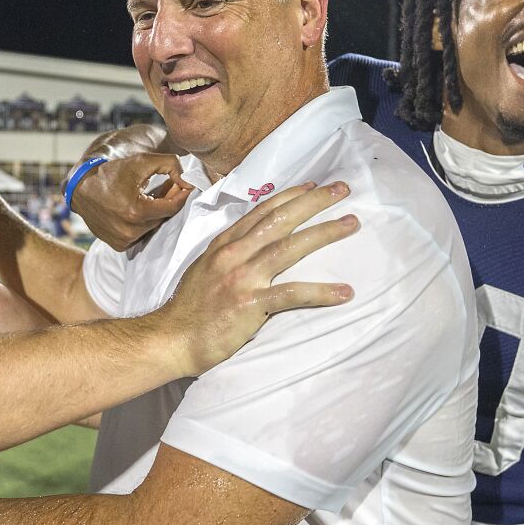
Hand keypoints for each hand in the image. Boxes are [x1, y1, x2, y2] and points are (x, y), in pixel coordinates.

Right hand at [72, 153, 194, 250]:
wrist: (81, 188)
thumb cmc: (111, 172)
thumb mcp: (142, 161)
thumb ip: (170, 165)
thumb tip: (188, 181)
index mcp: (135, 212)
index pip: (172, 207)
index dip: (181, 195)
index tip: (186, 185)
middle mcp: (129, 231)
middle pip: (163, 217)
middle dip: (169, 201)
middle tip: (171, 185)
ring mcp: (123, 240)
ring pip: (153, 226)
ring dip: (156, 212)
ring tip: (151, 195)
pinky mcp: (118, 245)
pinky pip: (141, 234)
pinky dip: (143, 223)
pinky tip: (138, 208)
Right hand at [157, 181, 357, 374]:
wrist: (171, 338)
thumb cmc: (189, 309)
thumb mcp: (205, 269)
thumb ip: (229, 255)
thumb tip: (253, 246)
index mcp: (224, 244)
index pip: (262, 211)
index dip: (290, 196)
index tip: (313, 186)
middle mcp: (234, 254)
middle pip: (281, 219)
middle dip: (314, 201)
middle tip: (342, 188)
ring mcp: (242, 277)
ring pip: (290, 246)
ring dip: (324, 232)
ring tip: (351, 224)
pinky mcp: (250, 304)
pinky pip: (292, 294)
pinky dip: (320, 292)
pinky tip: (344, 293)